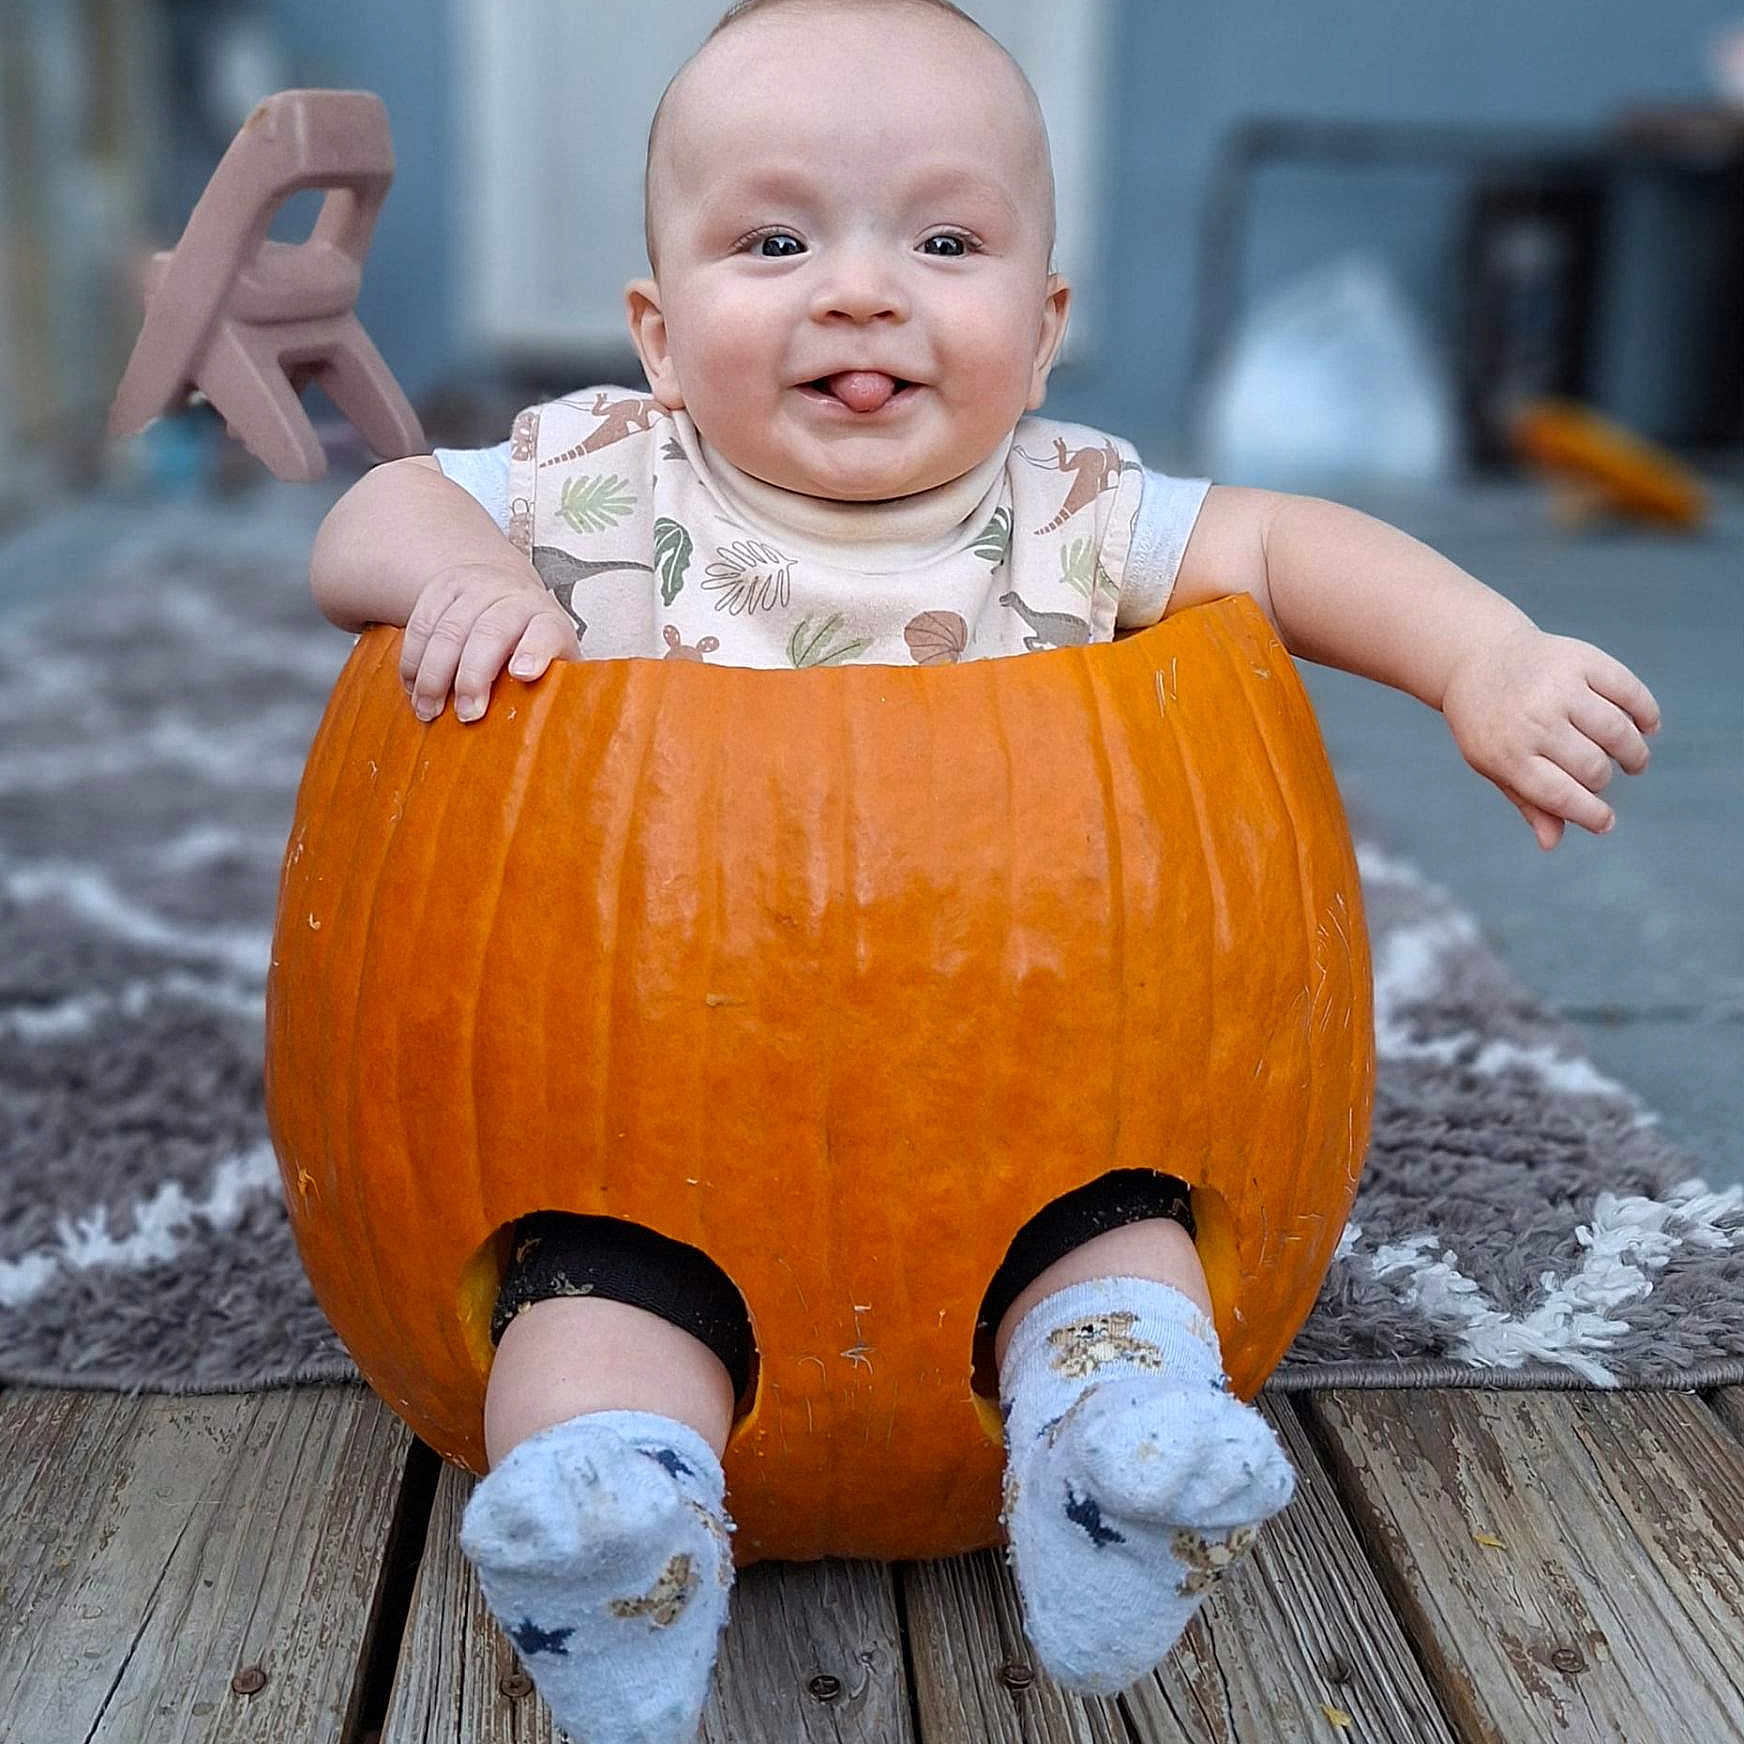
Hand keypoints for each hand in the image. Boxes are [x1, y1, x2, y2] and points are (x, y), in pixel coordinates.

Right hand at [399, 562, 581, 722]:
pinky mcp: (442, 587)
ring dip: (433, 674)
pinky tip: (412, 686)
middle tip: (466, 715)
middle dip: (473, 676)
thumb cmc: (531, 639)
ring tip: (428, 709)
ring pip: (449, 629)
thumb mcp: (554, 660)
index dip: (535, 651)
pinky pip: (421, 623)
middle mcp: (513, 597)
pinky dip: (412, 659)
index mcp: (547, 619)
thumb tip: (558, 731)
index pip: (546, 631)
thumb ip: (559, 687)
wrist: (503, 587)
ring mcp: (476, 587)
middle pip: (490, 632)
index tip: (522, 675)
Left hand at [1440, 623, 1660, 850]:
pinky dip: (1646, 714)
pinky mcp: (1581, 659)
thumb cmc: (1490, 724)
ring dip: (1634, 753)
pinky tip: (1646, 728)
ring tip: (1634, 761)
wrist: (1479, 660)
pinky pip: (1629, 691)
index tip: (1605, 823)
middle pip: (1592, 766)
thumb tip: (1552, 844)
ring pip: (1616, 731)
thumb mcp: (1494, 764)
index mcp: (1507, 753)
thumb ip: (1527, 801)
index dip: (1590, 815)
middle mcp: (1534, 720)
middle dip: (1604, 780)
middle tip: (1604, 779)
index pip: (1560, 795)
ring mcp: (1559, 687)